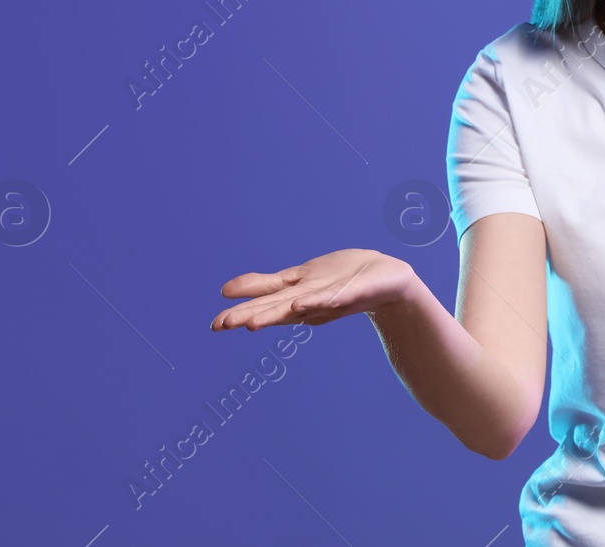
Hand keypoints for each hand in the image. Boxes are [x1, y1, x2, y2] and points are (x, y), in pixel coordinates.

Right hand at [210, 248, 414, 331]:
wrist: (388, 281)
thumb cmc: (341, 278)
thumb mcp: (299, 279)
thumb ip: (268, 285)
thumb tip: (229, 291)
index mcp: (294, 293)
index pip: (263, 300)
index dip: (241, 309)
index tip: (216, 323)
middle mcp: (307, 299)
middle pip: (273, 308)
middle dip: (248, 316)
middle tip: (221, 325)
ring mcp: (327, 297)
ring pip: (296, 308)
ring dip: (275, 315)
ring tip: (250, 324)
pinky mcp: (351, 294)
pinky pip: (331, 298)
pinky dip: (315, 303)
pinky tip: (299, 305)